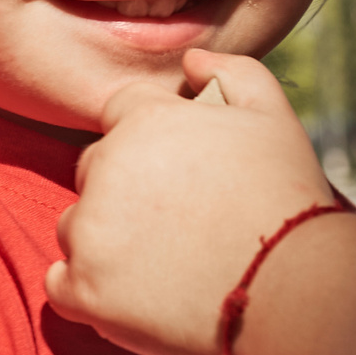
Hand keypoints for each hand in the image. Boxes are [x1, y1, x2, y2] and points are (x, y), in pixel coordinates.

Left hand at [47, 51, 335, 354]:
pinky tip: (134, 295)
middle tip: (179, 221)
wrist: (295, 290)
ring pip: (77, 226)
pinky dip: (88, 291)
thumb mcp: (273, 115)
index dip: (153, 141)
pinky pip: (61, 284)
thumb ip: (232, 71)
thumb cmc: (286, 200)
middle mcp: (106, 168)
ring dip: (107, 239)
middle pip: (94, 169)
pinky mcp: (84, 290)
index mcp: (144, 121)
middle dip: (126, 188)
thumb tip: (191, 59)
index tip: (182, 173)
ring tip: (166, 263)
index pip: (121, 113)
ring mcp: (90, 231)